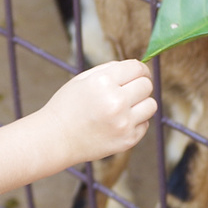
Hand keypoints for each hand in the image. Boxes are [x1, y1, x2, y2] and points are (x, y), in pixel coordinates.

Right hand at [40, 59, 156, 165]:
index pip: (137, 68)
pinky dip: (135, 122)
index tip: (138, 73)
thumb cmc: (68, 106)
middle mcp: (116, 102)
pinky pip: (145, 124)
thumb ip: (110, 69)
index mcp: (103, 82)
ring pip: (151, 105)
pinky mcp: (127, 140)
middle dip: (139, 85)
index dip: (140, 69)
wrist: (56, 139)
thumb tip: (137, 67)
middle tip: (127, 91)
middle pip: (147, 86)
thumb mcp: (83, 79)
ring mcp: (123, 123)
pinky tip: (118, 123)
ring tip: (124, 107)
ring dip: (141, 104)